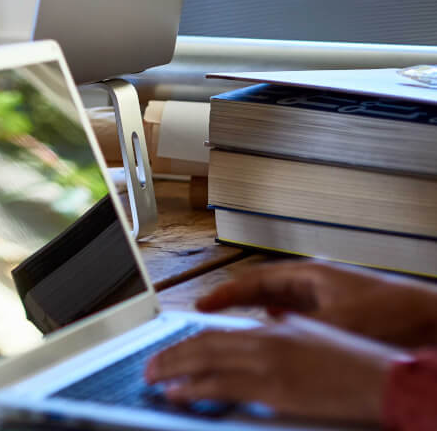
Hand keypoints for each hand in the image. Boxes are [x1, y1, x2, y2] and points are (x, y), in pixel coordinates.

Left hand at [145, 317, 403, 423]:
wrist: (382, 378)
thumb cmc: (353, 364)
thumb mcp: (310, 341)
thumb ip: (280, 340)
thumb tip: (262, 340)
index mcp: (272, 331)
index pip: (217, 335)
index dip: (187, 344)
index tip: (168, 352)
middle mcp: (264, 341)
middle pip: (202, 344)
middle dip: (170, 356)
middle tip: (149, 366)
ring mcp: (266, 364)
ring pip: (204, 361)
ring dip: (172, 370)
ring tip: (153, 378)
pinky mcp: (272, 388)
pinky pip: (220, 386)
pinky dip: (192, 388)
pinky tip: (177, 393)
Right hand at [193, 260, 436, 347]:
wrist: (429, 318)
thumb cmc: (387, 313)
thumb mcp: (333, 322)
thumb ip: (293, 327)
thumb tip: (260, 337)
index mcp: (308, 275)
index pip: (254, 280)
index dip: (225, 293)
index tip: (201, 305)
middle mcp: (314, 283)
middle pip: (263, 290)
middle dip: (235, 303)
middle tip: (208, 316)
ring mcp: (327, 298)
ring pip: (280, 305)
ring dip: (257, 315)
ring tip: (235, 329)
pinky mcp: (339, 314)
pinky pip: (298, 318)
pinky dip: (281, 326)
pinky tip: (278, 339)